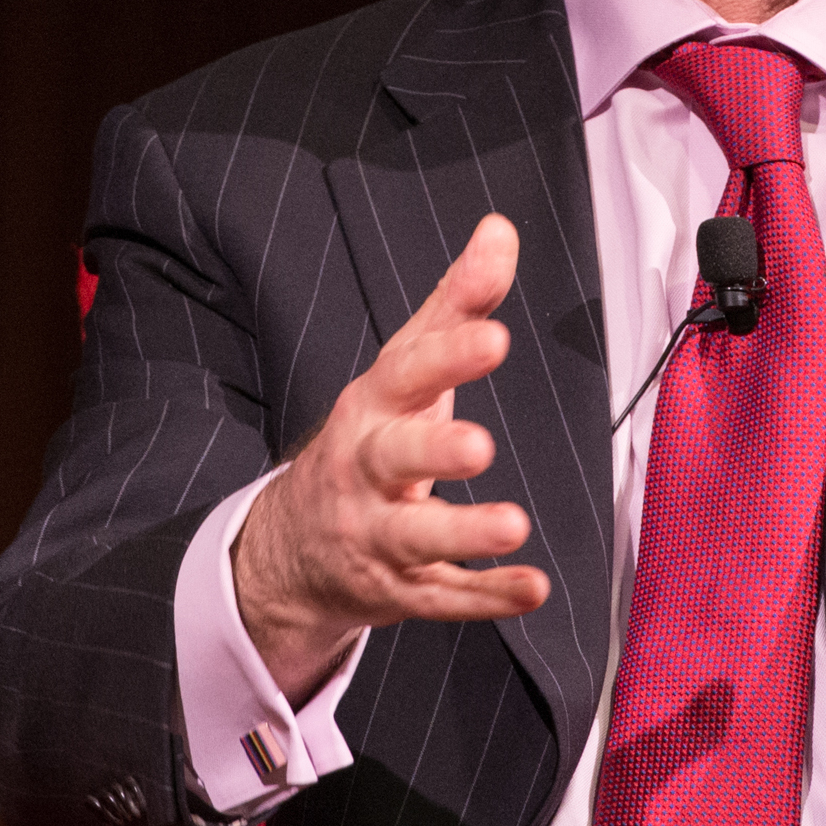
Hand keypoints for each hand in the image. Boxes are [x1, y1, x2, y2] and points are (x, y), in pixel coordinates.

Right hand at [232, 213, 549, 704]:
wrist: (293, 544)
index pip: (406, 374)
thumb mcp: (405, 366)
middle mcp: (367, 469)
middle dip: (432, 450)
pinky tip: (532, 588)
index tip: (494, 337)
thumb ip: (457, 303)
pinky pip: (441, 596)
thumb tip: (500, 230)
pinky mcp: (399, 587)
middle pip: (393, 457)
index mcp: (374, 406)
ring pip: (414, 536)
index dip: (448, 356)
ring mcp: (378, 533)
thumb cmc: (372, 434)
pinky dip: (486, 596)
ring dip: (463, 531)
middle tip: (478, 444)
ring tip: (512, 525)